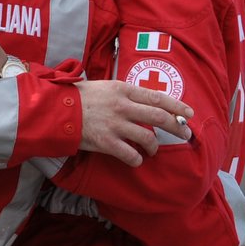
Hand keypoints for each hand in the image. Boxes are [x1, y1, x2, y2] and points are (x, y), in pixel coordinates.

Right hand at [76, 80, 194, 166]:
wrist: (55, 109)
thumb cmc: (77, 97)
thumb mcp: (103, 86)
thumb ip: (123, 93)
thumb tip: (141, 101)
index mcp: (122, 89)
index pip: (157, 97)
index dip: (176, 106)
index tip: (188, 113)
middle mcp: (122, 106)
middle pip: (159, 117)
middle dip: (176, 127)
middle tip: (185, 134)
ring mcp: (115, 125)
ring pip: (147, 138)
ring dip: (154, 146)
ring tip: (153, 150)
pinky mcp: (106, 142)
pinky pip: (130, 154)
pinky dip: (137, 159)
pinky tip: (136, 159)